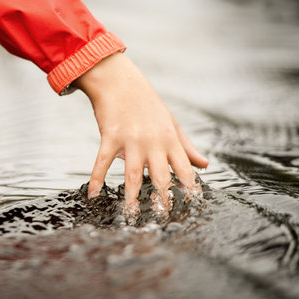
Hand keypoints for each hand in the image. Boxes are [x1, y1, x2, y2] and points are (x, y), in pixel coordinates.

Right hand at [74, 52, 208, 206]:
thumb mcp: (171, 123)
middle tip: (162, 218)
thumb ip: (187, 147)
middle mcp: (153, 142)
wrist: (120, 80)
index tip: (192, 206)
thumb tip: (205, 165)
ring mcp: (131, 140)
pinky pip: (102, 162)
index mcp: (170, 139)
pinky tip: (93, 196)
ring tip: (131, 217)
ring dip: (131, 198)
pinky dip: (96, 179)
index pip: (184, 169)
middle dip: (162, 200)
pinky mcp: (110, 136)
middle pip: (160, 177)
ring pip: (132, 175)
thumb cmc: (148, 103)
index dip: (190, 188)